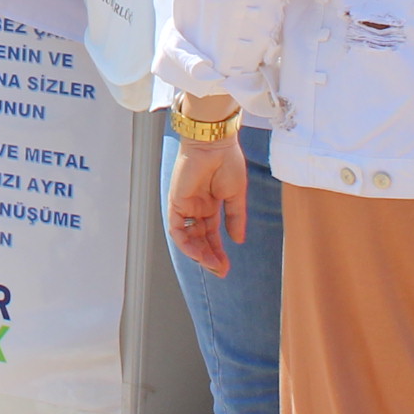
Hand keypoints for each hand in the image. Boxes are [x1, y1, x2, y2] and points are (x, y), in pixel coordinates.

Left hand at [164, 122, 247, 274]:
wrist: (215, 143)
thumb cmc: (227, 161)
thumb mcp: (236, 195)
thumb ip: (235, 218)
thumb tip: (238, 240)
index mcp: (209, 205)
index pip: (211, 235)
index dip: (218, 251)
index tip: (226, 267)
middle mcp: (195, 208)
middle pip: (199, 240)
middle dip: (209, 257)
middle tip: (220, 271)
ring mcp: (185, 206)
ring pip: (188, 238)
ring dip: (199, 254)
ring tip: (213, 265)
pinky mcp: (175, 202)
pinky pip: (177, 229)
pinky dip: (186, 243)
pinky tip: (198, 254)